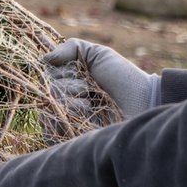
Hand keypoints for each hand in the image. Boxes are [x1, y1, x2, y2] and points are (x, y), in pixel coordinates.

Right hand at [43, 38, 159, 118]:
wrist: (142, 103)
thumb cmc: (123, 79)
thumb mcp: (98, 55)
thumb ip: (71, 48)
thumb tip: (44, 58)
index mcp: (66, 82)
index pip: (46, 75)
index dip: (61, 71)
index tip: (80, 70)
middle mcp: (61, 101)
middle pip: (46, 90)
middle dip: (69, 84)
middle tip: (89, 88)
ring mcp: (62, 120)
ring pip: (48, 105)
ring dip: (71, 99)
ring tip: (91, 102)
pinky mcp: (65, 137)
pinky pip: (51, 124)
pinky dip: (70, 112)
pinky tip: (87, 111)